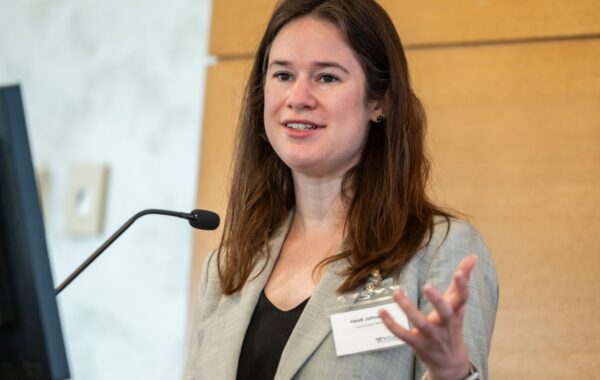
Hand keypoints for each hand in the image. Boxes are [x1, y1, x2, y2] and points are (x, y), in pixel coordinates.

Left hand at [379, 255, 476, 379]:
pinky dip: (392, 324)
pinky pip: (403, 335)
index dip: (462, 286)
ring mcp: (431, 336)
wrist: (450, 364)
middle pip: (444, 312)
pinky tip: (381, 311)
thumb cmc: (452, 327)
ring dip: (408, 308)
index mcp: (455, 312)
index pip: (462, 298)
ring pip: (420, 323)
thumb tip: (472, 256)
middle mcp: (445, 324)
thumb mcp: (458, 305)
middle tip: (427, 285)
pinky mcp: (417, 344)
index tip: (458, 273)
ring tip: (396, 292)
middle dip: (437, 300)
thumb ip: (463, 280)